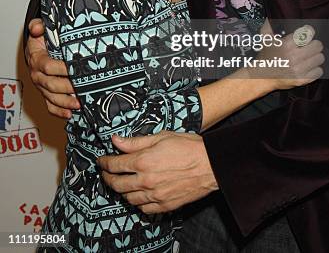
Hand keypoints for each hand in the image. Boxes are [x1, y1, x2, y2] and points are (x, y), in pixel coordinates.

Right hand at [26, 18, 78, 117]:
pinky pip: (50, 106)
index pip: (48, 66)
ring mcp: (42, 86)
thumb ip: (38, 26)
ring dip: (66, 102)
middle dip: (68, 87)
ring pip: (52, 98)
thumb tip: (38, 27)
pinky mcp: (46, 94)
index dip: (62, 68)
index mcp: (37, 60)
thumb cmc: (42, 39)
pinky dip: (59, 111)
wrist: (38, 49)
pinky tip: (70, 114)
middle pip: (51, 85)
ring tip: (80, 103)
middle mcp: (38, 75)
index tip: (76, 68)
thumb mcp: (40, 28)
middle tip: (83, 87)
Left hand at [98, 132, 217, 212]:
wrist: (210, 164)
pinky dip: (136, 202)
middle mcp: (146, 180)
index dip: (104, 162)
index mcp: (144, 161)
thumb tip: (115, 140)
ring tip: (120, 183)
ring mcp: (155, 195)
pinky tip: (137, 195)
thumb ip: (136, 141)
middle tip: (106, 173)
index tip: (101, 160)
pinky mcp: (164, 205)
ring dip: (120, 190)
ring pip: (128, 198)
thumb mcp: (161, 137)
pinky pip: (143, 208)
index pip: (115, 164)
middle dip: (107, 178)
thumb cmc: (188, 147)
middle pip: (117, 183)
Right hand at [254, 20, 323, 88]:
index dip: (309, 32)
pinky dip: (315, 70)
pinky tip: (308, 67)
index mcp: (286, 45)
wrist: (261, 77)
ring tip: (308, 57)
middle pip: (318, 45)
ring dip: (315, 57)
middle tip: (309, 47)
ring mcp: (298, 69)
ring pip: (320, 58)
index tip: (307, 34)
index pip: (308, 32)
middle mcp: (293, 57)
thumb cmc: (266, 57)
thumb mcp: (266, 40)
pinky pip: (319, 72)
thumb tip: (269, 18)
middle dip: (313, 45)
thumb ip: (268, 27)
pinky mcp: (302, 80)